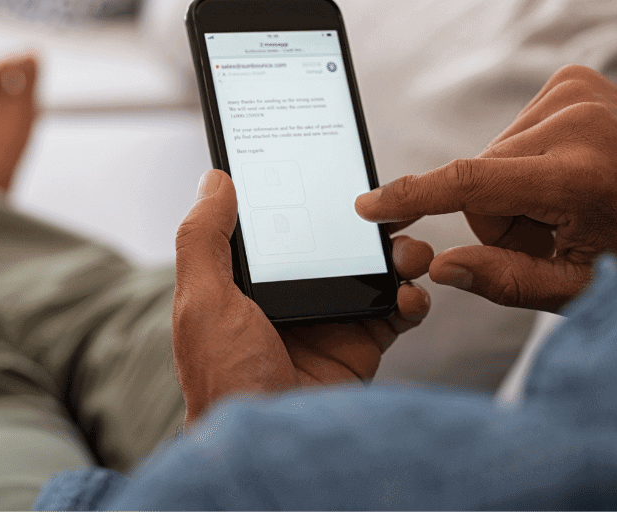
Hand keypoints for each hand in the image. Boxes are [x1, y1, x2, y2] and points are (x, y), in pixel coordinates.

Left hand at [173, 169, 431, 427]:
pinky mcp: (362, 344)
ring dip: (399, 253)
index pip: (286, 222)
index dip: (309, 195)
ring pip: (375, 268)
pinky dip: (413, 298)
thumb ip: (204, 238)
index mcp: (253, 279)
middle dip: (368, 222)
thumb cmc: (225, 377)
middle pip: (340, 240)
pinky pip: (398, 311)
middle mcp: (295, 293)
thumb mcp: (202, 301)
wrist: (271, 449)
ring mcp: (332, 318)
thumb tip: (215, 178)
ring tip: (406, 253)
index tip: (334, 167)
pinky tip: (408, 296)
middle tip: (388, 208)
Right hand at [355, 65, 616, 311]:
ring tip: (571, 199)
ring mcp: (578, 91)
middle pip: (479, 177)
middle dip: (501, 214)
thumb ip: (506, 280)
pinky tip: (570, 170)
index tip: (368, 204)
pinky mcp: (575, 79)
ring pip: (493, 154)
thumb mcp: (582, 287)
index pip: (469, 183)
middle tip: (555, 229)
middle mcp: (576, 122)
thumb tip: (440, 268)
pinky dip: (530, 158)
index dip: (411, 196)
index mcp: (579, 177)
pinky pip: (514, 129)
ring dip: (516, 185)